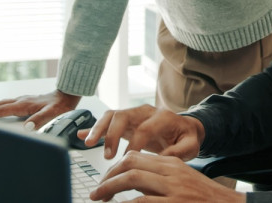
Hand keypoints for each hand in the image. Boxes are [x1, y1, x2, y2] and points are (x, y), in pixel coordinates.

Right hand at [0, 89, 79, 129]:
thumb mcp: (53, 114)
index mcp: (24, 104)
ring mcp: (21, 100)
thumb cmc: (61, 105)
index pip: (0, 110)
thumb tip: (26, 128)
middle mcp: (20, 101)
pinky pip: (5, 104)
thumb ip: (40, 120)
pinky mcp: (24, 101)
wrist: (67, 94)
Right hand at [84, 104, 203, 159]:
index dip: (136, 143)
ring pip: (112, 115)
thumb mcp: (190, 145)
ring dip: (99, 129)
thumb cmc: (186, 137)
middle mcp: (145, 111)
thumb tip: (164, 158)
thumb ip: (180, 151)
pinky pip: (107, 121)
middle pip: (123, 116)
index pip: (145, 128)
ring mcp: (134, 115)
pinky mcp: (126, 121)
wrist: (184, 128)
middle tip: (107, 155)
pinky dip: (93, 127)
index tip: (130, 159)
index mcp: (163, 116)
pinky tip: (80, 135)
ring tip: (89, 144)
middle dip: (113, 134)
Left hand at [91, 151, 243, 201]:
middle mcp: (171, 172)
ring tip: (99, 198)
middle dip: (108, 177)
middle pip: (130, 164)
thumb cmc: (203, 197)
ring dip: (109, 188)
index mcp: (171, 163)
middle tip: (96, 192)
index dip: (115, 168)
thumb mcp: (181, 180)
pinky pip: (142, 202)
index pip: (135, 157)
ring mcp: (173, 189)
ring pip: (133, 179)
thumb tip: (131, 181)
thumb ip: (158, 178)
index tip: (104, 180)